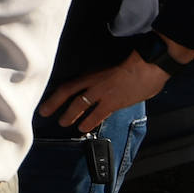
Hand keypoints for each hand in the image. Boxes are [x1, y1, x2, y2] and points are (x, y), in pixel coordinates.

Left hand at [38, 52, 170, 132]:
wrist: (148, 65)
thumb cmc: (133, 64)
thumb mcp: (110, 68)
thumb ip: (102, 77)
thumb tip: (97, 85)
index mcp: (91, 73)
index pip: (67, 85)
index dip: (55, 94)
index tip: (46, 101)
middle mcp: (93, 82)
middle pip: (68, 95)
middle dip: (55, 105)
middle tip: (45, 113)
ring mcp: (102, 93)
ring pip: (79, 105)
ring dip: (70, 115)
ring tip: (63, 122)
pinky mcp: (114, 102)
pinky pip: (97, 114)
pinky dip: (89, 122)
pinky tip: (83, 128)